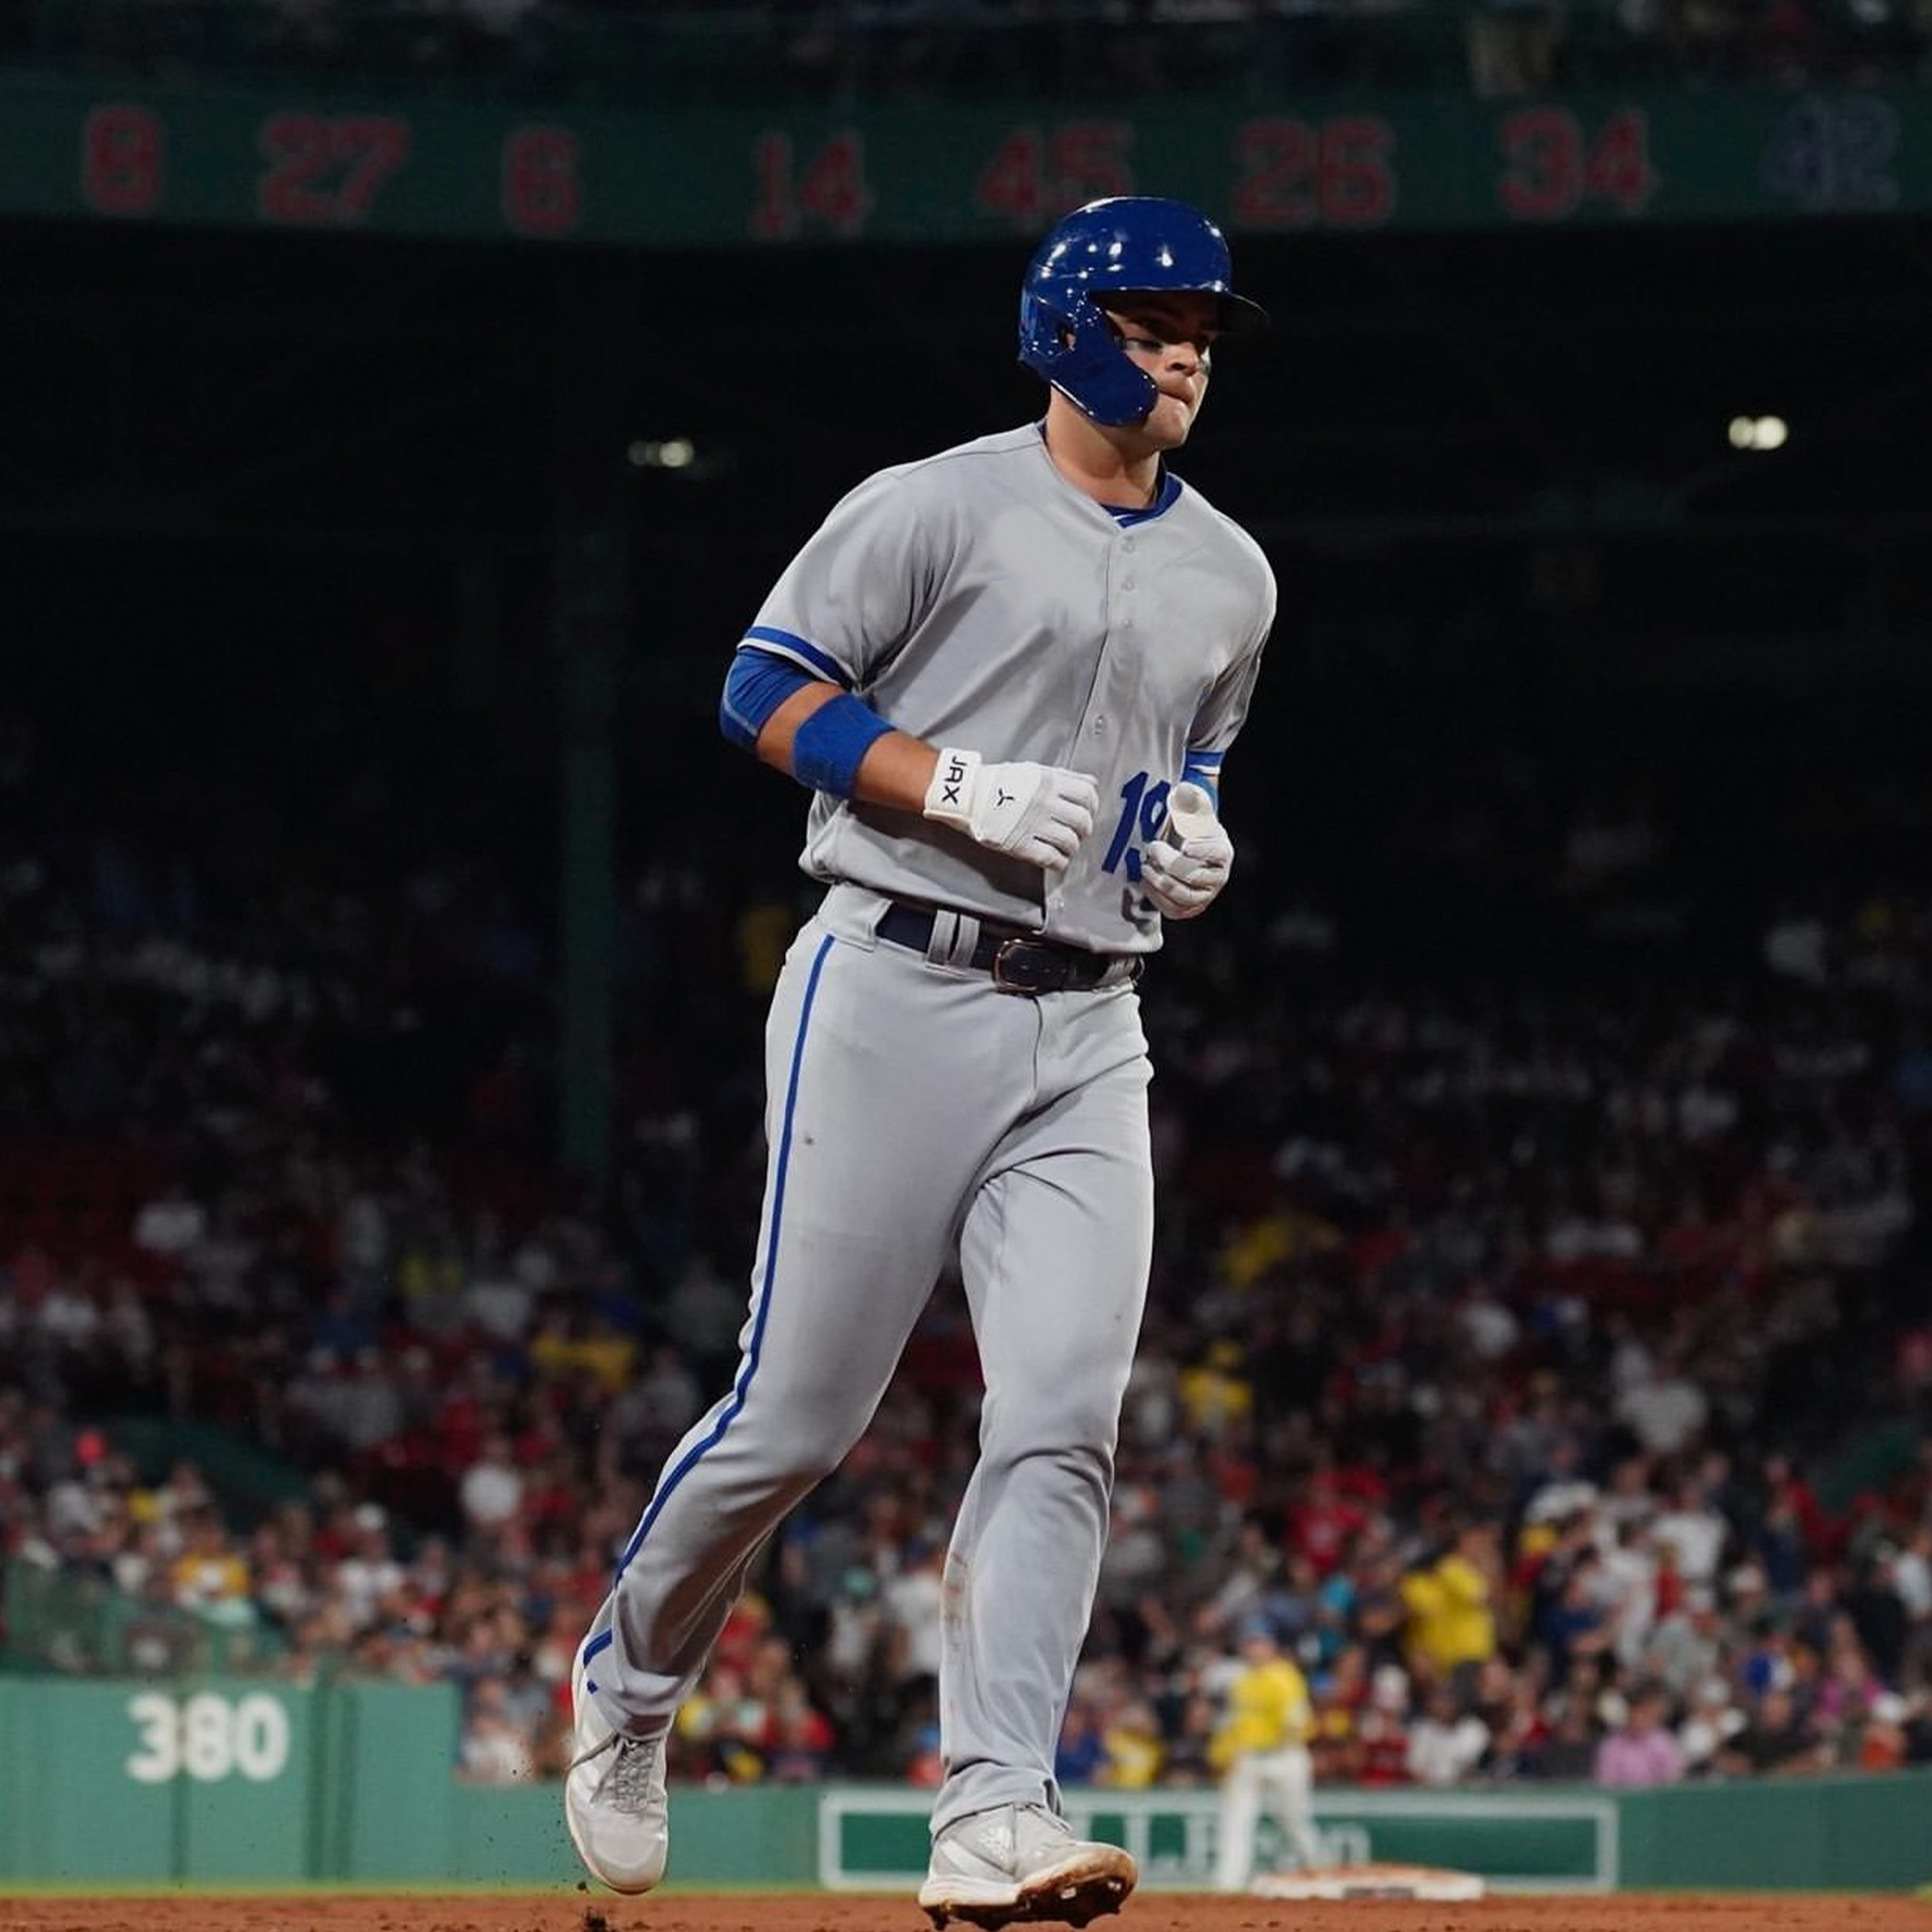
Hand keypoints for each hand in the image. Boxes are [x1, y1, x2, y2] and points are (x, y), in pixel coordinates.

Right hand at [923, 747, 1098, 870]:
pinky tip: (1056, 859)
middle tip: (1079, 832)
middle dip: (1084, 829)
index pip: (1087, 794)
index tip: (1088, 811)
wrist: (968, 795)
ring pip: (1070, 841)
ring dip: (1072, 847)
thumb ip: (1063, 777)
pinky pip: (1052, 858)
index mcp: (1049, 781)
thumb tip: (1090, 783)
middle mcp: (1045, 803)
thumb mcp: (1033, 770)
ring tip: (1066, 847)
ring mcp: (1034, 825)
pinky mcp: (1021, 844)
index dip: (1092, 805)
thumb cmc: (998, 782)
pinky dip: (1059, 862)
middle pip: (1082, 820)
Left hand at [1142, 783, 1232, 917]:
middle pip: (1197, 877)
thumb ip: (1191, 799)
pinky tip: (1145, 882)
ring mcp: (1204, 895)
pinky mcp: (1189, 908)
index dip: (1201, 850)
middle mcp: (1217, 877)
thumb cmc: (1190, 830)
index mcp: (1222, 852)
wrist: (1185, 850)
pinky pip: (1174, 909)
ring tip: (1144, 867)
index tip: (1184, 844)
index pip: (1216, 853)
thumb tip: (1184, 789)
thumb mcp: (1193, 811)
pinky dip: (1158, 898)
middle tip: (1152, 848)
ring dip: (1162, 883)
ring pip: (1186, 896)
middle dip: (1172, 864)